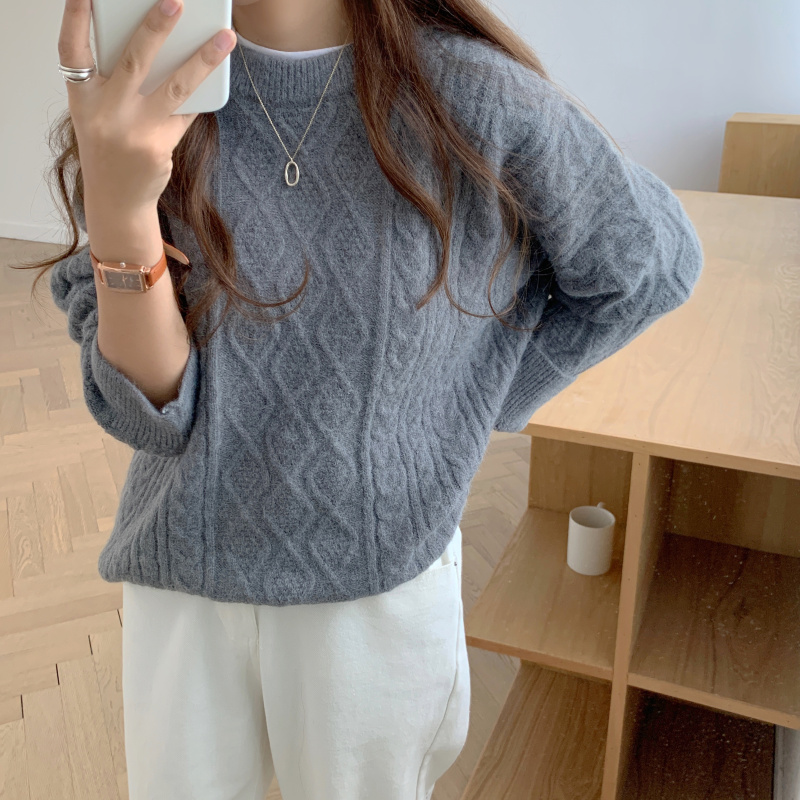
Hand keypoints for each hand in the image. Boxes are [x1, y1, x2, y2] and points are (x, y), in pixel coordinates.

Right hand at [58, 0, 235, 213]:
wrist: (116, 199)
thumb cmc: (108, 148)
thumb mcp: (97, 113)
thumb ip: (114, 83)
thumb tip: (155, 44)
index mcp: (82, 98)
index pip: (72, 50)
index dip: (75, 18)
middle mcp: (105, 113)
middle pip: (133, 61)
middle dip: (155, 28)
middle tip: (176, 3)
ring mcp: (134, 132)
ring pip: (174, 87)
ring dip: (203, 60)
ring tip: (224, 39)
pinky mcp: (158, 147)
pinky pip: (186, 113)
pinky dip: (200, 95)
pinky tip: (216, 76)